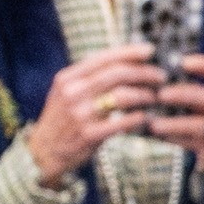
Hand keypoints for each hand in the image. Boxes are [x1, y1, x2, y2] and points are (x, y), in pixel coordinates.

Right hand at [29, 43, 163, 180]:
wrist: (42, 153)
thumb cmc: (62, 120)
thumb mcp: (66, 92)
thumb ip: (88, 77)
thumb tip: (123, 61)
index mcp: (68, 78)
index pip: (104, 58)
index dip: (130, 52)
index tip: (150, 51)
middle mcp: (73, 92)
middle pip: (117, 73)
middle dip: (144, 72)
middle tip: (161, 77)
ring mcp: (80, 114)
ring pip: (123, 96)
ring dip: (145, 95)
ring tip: (155, 97)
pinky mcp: (89, 135)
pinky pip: (123, 122)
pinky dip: (139, 117)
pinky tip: (146, 117)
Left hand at [149, 52, 203, 203]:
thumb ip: (188, 94)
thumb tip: (153, 82)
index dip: (200, 64)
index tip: (180, 63)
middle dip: (181, 94)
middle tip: (159, 95)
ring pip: (200, 124)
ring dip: (174, 123)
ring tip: (154, 124)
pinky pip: (196, 142)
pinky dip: (176, 139)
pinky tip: (161, 137)